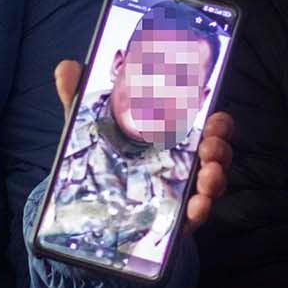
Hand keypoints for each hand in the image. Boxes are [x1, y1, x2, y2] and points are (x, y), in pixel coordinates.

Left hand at [53, 60, 235, 226]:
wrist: (91, 209)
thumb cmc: (103, 161)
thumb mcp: (90, 128)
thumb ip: (80, 98)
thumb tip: (67, 67)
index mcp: (173, 137)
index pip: (208, 126)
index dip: (219, 123)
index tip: (215, 119)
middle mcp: (184, 163)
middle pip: (216, 153)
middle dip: (220, 148)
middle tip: (209, 147)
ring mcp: (182, 192)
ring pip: (212, 184)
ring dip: (216, 179)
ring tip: (207, 177)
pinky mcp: (174, 220)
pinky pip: (195, 217)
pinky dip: (200, 211)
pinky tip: (195, 206)